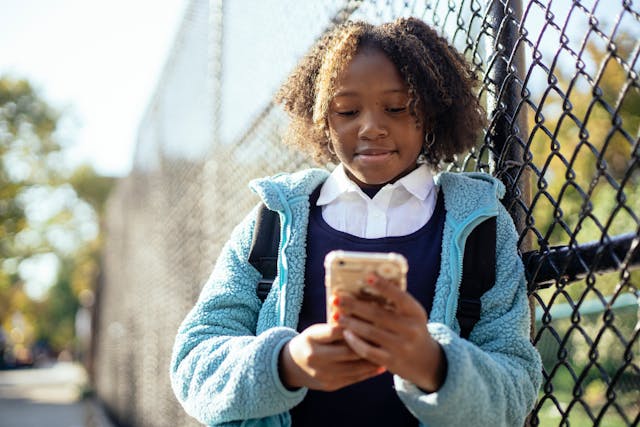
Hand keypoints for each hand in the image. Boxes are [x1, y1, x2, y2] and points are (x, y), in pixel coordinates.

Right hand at [279, 323, 384, 390]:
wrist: (292, 366)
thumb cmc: (311, 342)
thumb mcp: (316, 330)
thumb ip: (335, 327)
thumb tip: (363, 317)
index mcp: (311, 338)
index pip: (335, 331)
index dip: (354, 327)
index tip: (373, 322)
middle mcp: (315, 357)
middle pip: (347, 351)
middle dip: (367, 345)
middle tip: (386, 338)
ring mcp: (322, 374)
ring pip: (353, 367)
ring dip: (372, 360)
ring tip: (387, 352)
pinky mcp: (330, 385)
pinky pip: (353, 379)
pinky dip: (368, 372)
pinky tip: (380, 365)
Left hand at [333, 275, 446, 391]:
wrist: (426, 361)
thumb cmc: (411, 330)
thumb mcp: (411, 315)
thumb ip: (395, 303)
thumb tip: (367, 284)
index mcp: (416, 313)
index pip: (400, 296)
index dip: (384, 286)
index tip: (367, 276)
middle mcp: (411, 329)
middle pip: (378, 314)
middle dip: (355, 305)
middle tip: (338, 299)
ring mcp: (402, 346)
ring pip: (370, 332)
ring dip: (351, 323)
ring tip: (337, 316)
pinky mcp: (392, 362)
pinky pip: (368, 351)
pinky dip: (355, 342)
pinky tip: (346, 334)